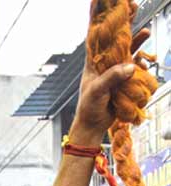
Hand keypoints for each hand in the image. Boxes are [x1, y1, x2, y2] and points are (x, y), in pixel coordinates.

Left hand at [71, 3, 149, 144]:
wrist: (94, 124)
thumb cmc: (89, 107)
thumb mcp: (97, 91)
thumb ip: (112, 78)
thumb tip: (130, 66)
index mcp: (93, 60)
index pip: (95, 34)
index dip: (96, 16)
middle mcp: (104, 60)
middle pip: (114, 35)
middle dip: (122, 20)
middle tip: (131, 5)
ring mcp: (114, 68)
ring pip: (127, 46)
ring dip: (136, 37)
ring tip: (145, 28)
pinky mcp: (123, 76)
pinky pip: (135, 62)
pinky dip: (141, 56)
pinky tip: (145, 55)